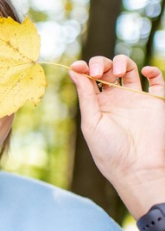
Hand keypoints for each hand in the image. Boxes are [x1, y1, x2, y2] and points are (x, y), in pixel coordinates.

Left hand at [70, 55, 164, 217]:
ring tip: (117, 72)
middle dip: (100, 63)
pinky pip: (157, 81)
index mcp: (97, 103)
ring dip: (122, 62)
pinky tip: (145, 72)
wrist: (137, 168)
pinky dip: (153, 71)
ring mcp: (135, 98)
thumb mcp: (91, 121)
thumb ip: (85, 95)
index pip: (89, 77)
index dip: (83, 67)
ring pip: (129, 69)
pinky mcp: (155, 103)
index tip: (78, 66)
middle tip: (97, 73)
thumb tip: (74, 70)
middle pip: (107, 68)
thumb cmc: (109, 150)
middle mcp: (115, 98)